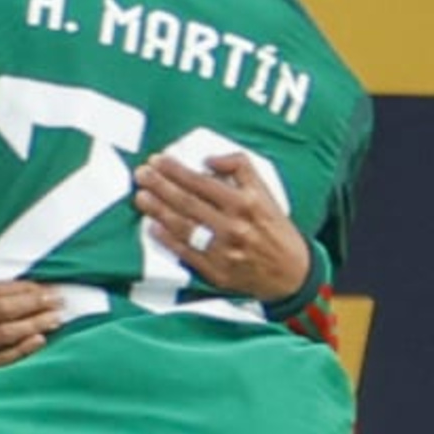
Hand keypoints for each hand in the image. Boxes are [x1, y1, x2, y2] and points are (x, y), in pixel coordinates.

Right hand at [0, 259, 62, 388]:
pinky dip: (22, 350)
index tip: (42, 287)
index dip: (19, 288)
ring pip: (4, 335)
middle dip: (33, 303)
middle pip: (0, 311)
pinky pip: (0, 361)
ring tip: (55, 318)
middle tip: (57, 300)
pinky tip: (39, 340)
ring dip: (34, 324)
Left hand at [134, 151, 308, 302]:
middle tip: (141, 174)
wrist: (292, 273)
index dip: (177, 171)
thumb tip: (209, 159)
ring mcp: (224, 252)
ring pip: (184, 227)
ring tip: (141, 197)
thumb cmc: (275, 228)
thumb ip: (240, 168)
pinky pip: (187, 254)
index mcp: (246, 203)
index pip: (202, 183)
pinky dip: (168, 240)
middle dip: (161, 187)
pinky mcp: (217, 272)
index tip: (158, 160)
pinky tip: (153, 227)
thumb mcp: (265, 192)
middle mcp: (234, 227)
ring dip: (159, 211)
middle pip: (188, 203)